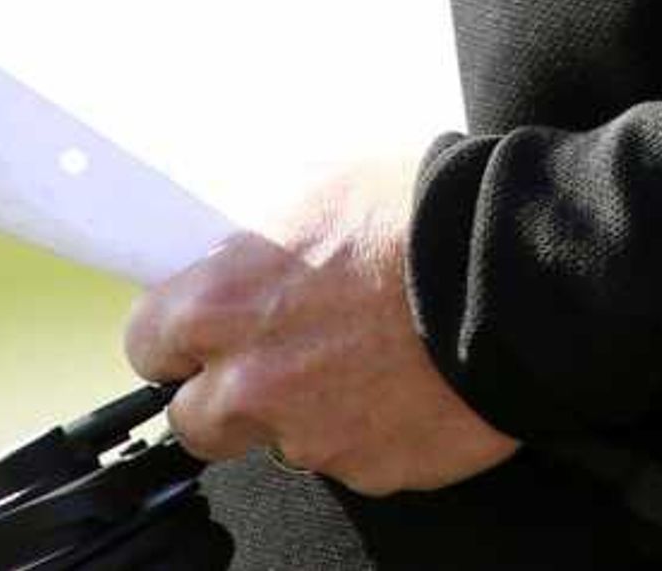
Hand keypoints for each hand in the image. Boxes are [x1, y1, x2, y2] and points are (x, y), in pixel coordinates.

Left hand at [119, 150, 520, 496]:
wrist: (514, 269)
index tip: (195, 336)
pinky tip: (407, 381)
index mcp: (223, 306)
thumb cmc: (421, 215)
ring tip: (366, 358)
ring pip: (284, 441)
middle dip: (230, 394)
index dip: (176, 339)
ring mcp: (314, 437)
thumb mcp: (317, 190)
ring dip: (310, 410)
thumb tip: (239, 261)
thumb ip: (258, 249)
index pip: (147, 346)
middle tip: (279, 357)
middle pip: (199, 421)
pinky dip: (373, 429)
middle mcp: (254, 383)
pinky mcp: (374, 471)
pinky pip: (355, 458)